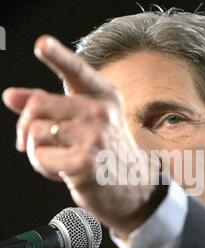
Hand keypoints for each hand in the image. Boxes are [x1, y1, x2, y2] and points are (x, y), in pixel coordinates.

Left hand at [2, 35, 165, 237]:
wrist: (134, 188)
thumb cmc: (106, 154)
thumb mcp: (86, 124)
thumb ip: (50, 107)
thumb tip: (10, 96)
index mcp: (104, 98)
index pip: (78, 72)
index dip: (58, 56)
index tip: (41, 44)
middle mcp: (101, 113)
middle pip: (38, 105)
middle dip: (27, 127)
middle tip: (42, 143)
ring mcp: (94, 137)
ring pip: (35, 133)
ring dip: (37, 151)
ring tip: (60, 159)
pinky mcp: (84, 162)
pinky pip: (39, 156)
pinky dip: (43, 167)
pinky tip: (62, 173)